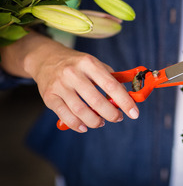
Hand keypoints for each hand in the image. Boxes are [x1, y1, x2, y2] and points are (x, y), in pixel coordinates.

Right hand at [1, 32, 139, 132]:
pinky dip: (78, 125)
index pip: (111, 85)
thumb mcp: (95, 65)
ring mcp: (60, 85)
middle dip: (111, 114)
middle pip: (96, 101)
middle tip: (117, 118)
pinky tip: (85, 126)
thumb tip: (127, 98)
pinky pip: (65, 116)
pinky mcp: (49, 97)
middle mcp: (73, 73)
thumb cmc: (78, 65)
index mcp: (89, 63)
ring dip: (95, 121)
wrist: (47, 59)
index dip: (125, 101)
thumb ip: (111, 80)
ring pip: (81, 111)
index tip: (134, 113)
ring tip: (101, 122)